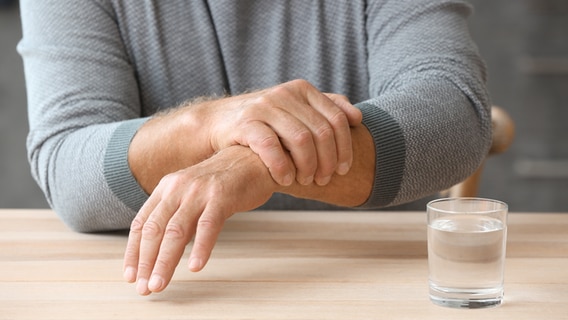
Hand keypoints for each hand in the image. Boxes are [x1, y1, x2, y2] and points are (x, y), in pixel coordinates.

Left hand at [123, 146, 276, 294]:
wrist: (253, 158)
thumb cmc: (223, 182)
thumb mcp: (192, 196)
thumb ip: (177, 218)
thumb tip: (162, 251)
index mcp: (166, 188)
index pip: (141, 223)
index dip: (133, 252)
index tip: (130, 275)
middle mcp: (177, 188)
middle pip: (154, 230)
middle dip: (146, 262)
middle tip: (144, 288)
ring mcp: (199, 192)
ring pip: (176, 231)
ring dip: (165, 261)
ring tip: (160, 284)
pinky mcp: (222, 197)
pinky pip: (208, 226)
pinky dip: (200, 248)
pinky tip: (195, 266)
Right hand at [197, 79, 361, 186]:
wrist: (219, 122)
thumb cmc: (265, 121)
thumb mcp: (295, 110)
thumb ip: (325, 109)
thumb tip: (357, 118)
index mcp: (302, 89)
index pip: (337, 119)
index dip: (345, 147)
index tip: (344, 170)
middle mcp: (285, 94)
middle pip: (321, 132)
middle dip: (328, 161)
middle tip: (324, 180)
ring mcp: (264, 106)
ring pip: (300, 140)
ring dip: (307, 167)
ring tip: (306, 182)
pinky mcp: (245, 123)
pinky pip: (272, 148)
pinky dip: (282, 168)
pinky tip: (285, 180)